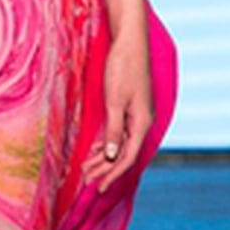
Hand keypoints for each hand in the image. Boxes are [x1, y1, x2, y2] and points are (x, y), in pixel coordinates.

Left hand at [82, 26, 154, 190]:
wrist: (130, 41)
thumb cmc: (123, 68)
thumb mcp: (115, 101)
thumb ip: (113, 129)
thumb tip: (111, 156)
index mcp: (142, 123)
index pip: (126, 157)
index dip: (111, 175)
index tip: (98, 188)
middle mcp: (142, 121)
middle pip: (123, 153)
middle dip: (105, 168)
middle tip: (86, 181)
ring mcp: (137, 114)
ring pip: (120, 143)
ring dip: (104, 156)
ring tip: (87, 168)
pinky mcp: (130, 106)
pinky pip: (119, 131)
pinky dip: (107, 141)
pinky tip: (96, 148)